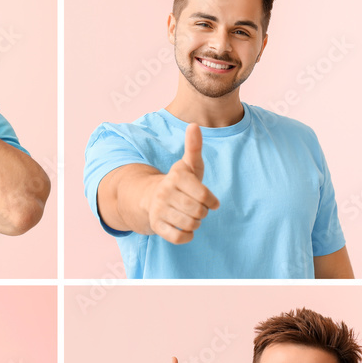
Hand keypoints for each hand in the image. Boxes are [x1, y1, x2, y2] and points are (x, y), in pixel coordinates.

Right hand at [146, 123, 219, 243]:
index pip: (203, 195)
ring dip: (195, 224)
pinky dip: (186, 236)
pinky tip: (186, 230)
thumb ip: (194, 147)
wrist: (150, 197)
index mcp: (176, 177)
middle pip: (198, 211)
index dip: (212, 201)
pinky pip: (177, 237)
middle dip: (203, 213)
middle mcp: (165, 193)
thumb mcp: (188, 165)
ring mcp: (159, 210)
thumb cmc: (178, 182)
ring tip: (192, 218)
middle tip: (199, 210)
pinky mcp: (156, 225)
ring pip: (189, 224)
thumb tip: (194, 125)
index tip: (212, 202)